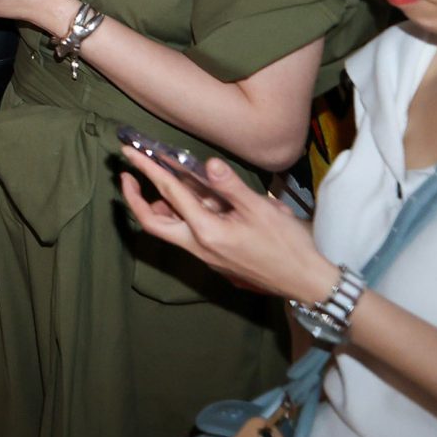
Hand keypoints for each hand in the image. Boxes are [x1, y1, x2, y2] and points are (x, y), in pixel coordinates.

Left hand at [119, 153, 340, 302]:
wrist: (308, 283)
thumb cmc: (288, 246)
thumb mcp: (261, 210)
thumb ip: (231, 186)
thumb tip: (208, 163)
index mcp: (206, 232)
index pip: (169, 194)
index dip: (148, 170)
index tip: (129, 153)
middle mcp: (199, 247)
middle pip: (153, 223)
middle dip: (135, 198)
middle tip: (129, 174)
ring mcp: (206, 256)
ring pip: (170, 231)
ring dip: (160, 208)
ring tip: (164, 185)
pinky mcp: (216, 259)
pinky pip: (188, 236)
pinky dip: (183, 216)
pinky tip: (198, 202)